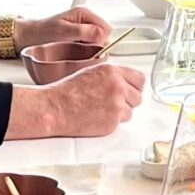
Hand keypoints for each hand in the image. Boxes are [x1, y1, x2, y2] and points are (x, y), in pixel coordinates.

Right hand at [8, 61, 144, 139]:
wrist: (55, 108)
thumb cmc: (67, 92)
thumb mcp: (91, 73)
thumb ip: (111, 76)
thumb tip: (124, 82)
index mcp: (112, 71)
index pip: (139, 79)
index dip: (134, 87)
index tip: (130, 91)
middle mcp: (118, 86)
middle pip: (138, 97)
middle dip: (128, 101)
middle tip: (112, 104)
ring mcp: (117, 104)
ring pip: (131, 111)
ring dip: (120, 113)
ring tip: (100, 110)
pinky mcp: (113, 120)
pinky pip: (121, 123)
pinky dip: (112, 122)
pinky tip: (97, 117)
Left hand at [16, 6, 109, 53]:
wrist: (30, 36)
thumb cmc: (43, 32)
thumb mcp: (62, 32)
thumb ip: (82, 32)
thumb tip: (100, 34)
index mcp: (84, 13)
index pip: (106, 28)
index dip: (101, 41)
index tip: (91, 49)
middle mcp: (86, 19)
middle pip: (104, 35)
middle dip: (97, 45)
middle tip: (81, 51)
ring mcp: (84, 28)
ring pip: (99, 41)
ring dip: (91, 49)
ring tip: (76, 50)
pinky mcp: (81, 36)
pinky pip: (91, 45)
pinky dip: (86, 51)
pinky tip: (75, 52)